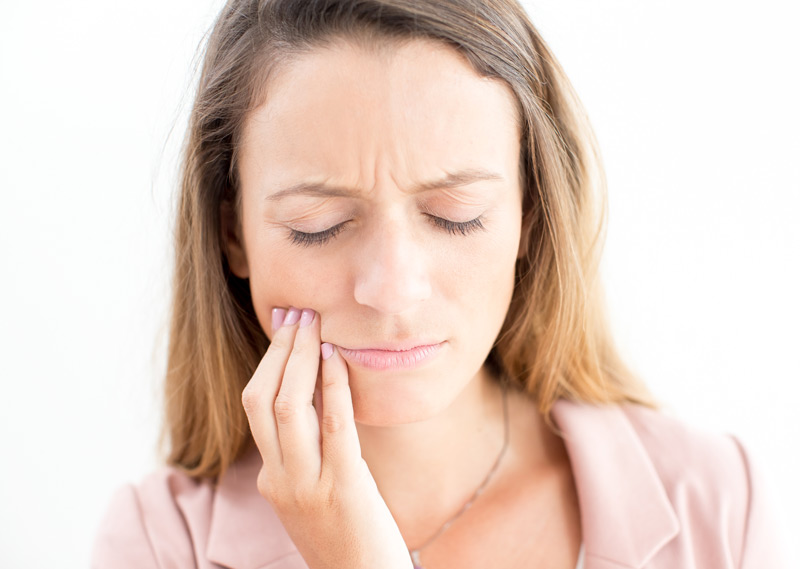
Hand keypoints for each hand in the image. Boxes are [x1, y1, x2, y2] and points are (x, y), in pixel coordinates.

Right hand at [242, 307, 413, 568]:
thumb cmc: (347, 538)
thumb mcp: (313, 495)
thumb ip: (307, 455)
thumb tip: (320, 397)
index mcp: (271, 479)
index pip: (254, 409)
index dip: (268, 363)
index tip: (284, 329)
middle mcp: (280, 480)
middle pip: (262, 401)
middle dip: (279, 352)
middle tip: (298, 315)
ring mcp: (307, 486)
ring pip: (288, 409)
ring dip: (299, 360)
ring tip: (315, 326)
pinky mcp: (343, 489)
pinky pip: (334, 428)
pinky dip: (333, 388)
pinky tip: (337, 360)